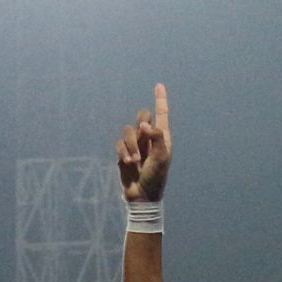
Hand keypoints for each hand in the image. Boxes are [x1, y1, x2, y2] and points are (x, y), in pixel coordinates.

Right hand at [118, 82, 172, 203]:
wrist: (143, 195)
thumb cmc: (156, 177)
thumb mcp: (161, 158)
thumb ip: (156, 138)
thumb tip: (145, 124)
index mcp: (163, 138)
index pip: (162, 115)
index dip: (160, 100)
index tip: (159, 85)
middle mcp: (149, 139)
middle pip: (142, 116)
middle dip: (141, 122)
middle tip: (144, 134)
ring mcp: (136, 145)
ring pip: (128, 130)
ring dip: (131, 144)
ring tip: (135, 160)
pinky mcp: (124, 153)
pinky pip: (119, 144)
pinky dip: (123, 152)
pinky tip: (128, 163)